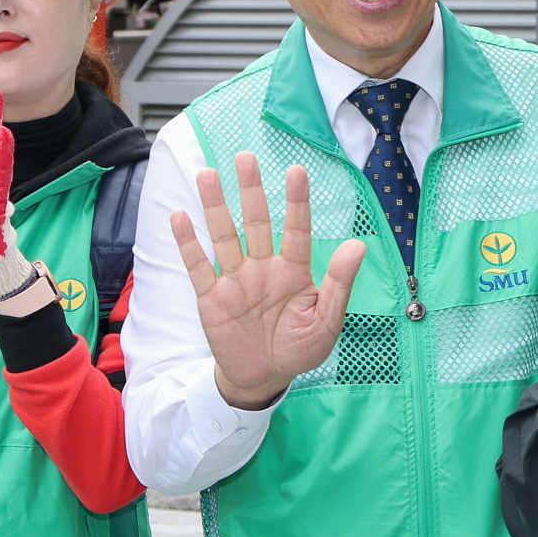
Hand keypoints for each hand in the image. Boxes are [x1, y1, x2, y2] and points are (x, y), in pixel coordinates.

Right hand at [170, 154, 368, 411]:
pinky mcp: (212, 298)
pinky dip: (188, 243)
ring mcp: (236, 280)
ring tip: (207, 174)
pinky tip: (180, 217)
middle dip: (250, 190)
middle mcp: (263, 268)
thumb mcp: (326, 322)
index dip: (296, 201)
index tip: (295, 171)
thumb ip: (339, 283)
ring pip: (224, 236)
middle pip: (255, 221)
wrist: (263, 379)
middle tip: (246, 157)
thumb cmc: (299, 349)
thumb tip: (358, 245)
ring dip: (216, 206)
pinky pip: (198, 266)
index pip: (296, 229)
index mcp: (293, 271)